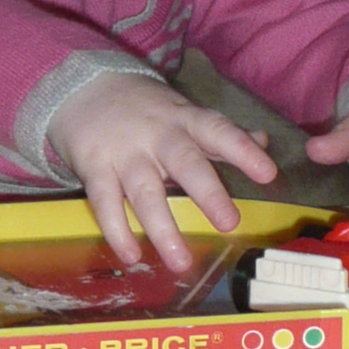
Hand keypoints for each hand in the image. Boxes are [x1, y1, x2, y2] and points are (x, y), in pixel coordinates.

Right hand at [50, 73, 278, 271]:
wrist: (81, 87)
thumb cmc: (144, 108)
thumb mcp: (184, 112)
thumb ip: (221, 133)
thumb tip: (263, 142)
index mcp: (185, 120)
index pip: (218, 131)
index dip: (243, 151)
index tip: (267, 173)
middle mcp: (158, 136)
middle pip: (185, 163)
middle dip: (207, 193)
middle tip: (228, 223)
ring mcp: (125, 153)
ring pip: (145, 192)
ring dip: (163, 229)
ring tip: (180, 261)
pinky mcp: (95, 168)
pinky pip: (105, 203)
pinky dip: (117, 230)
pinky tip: (131, 254)